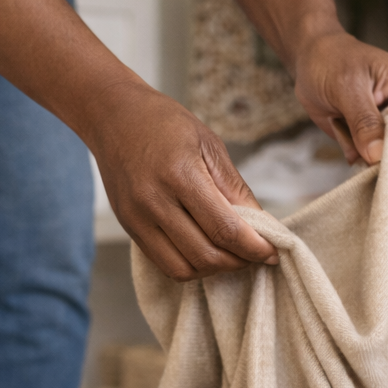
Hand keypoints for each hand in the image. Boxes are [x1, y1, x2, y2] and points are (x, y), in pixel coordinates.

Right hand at [86, 83, 278, 281]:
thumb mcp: (209, 145)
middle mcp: (155, 201)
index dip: (254, 248)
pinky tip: (205, 251)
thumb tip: (262, 226)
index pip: (225, 228)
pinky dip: (191, 266)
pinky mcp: (129, 229)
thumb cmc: (165, 124)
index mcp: (180, 175)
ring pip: (184, 269)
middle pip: (206, 255)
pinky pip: (164, 264)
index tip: (273, 253)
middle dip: (238, 262)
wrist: (113, 117)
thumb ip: (235, 189)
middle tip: (255, 254)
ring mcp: (138, 218)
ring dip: (214, 269)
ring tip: (231, 254)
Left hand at [291, 30, 387, 170]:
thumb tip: (377, 155)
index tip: (384, 158)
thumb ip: (364, 122)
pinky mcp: (378, 140)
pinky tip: (345, 139)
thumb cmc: (333, 61)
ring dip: (375, 164)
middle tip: (367, 158)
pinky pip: (377, 164)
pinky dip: (360, 161)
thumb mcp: (347, 87)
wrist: (312, 61)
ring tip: (351, 142)